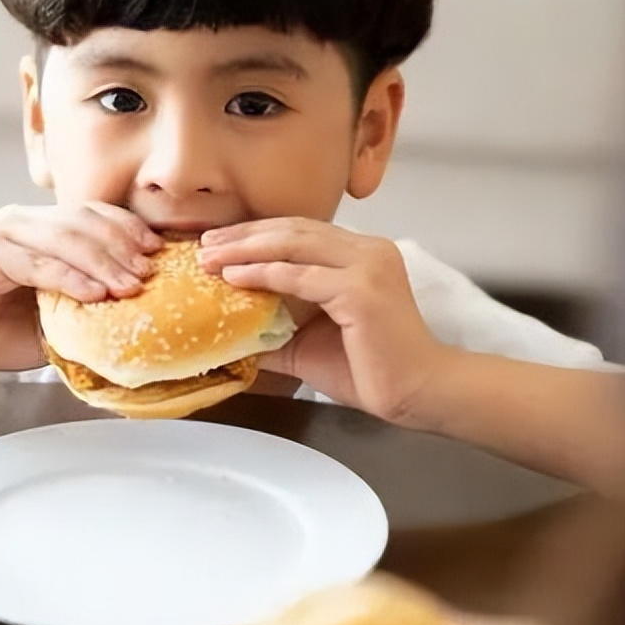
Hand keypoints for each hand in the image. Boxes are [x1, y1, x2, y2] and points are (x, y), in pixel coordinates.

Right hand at [0, 202, 162, 372]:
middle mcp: (25, 223)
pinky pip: (37, 263)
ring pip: (66, 237)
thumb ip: (87, 309)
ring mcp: (5, 235)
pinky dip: (69, 277)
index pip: (95, 216)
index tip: (160, 252)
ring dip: (103, 261)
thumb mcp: (53, 319)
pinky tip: (94, 293)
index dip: (130, 229)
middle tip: (151, 273)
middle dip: (124, 246)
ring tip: (131, 286)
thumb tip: (140, 318)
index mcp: (42, 229)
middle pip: (86, 221)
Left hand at [198, 218, 447, 421]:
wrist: (419, 394)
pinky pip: (300, 275)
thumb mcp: (312, 340)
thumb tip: (232, 332)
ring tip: (209, 257)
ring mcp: (367, 266)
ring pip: (293, 245)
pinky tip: (234, 276)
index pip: (301, 232)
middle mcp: (368, 250)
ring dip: (245, 249)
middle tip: (204, 243)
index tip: (219, 242)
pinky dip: (263, 273)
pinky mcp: (361, 290)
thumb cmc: (372, 371)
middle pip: (293, 229)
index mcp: (363, 254)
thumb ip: (277, 326)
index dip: (257, 234)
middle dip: (244, 235)